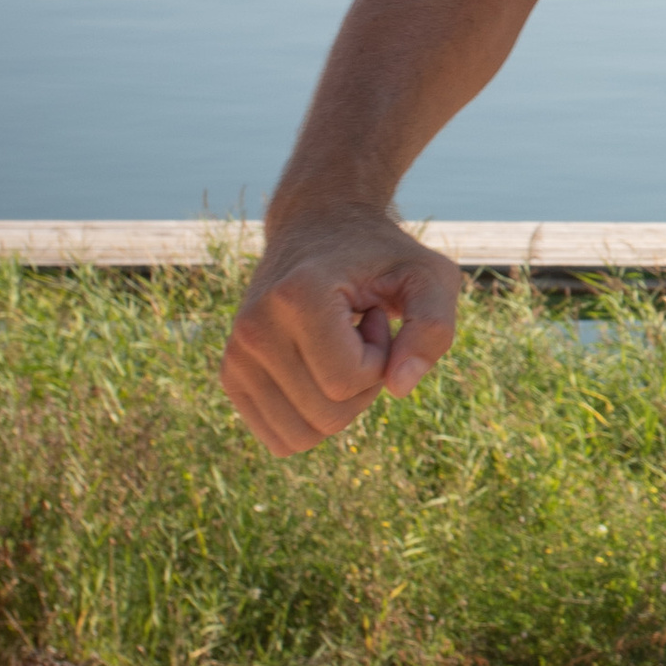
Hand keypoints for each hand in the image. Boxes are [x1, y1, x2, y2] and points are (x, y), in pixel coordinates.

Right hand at [218, 208, 462, 455]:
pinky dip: (311, 414)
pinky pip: (281, 438)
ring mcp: (235, 354)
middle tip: (357, 331)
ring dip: (336, 400)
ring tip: (336, 345)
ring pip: (303, 436)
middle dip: (363, 384)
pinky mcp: (231, 375)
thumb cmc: (382, 256)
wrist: (318, 227)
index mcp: (296, 297)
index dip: (383, 357)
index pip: (350, 381)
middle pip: (327, 415)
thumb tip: (400, 388)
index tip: (375, 315)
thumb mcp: (429, 277)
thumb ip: (433, 329)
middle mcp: (253, 328)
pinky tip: (315, 364)